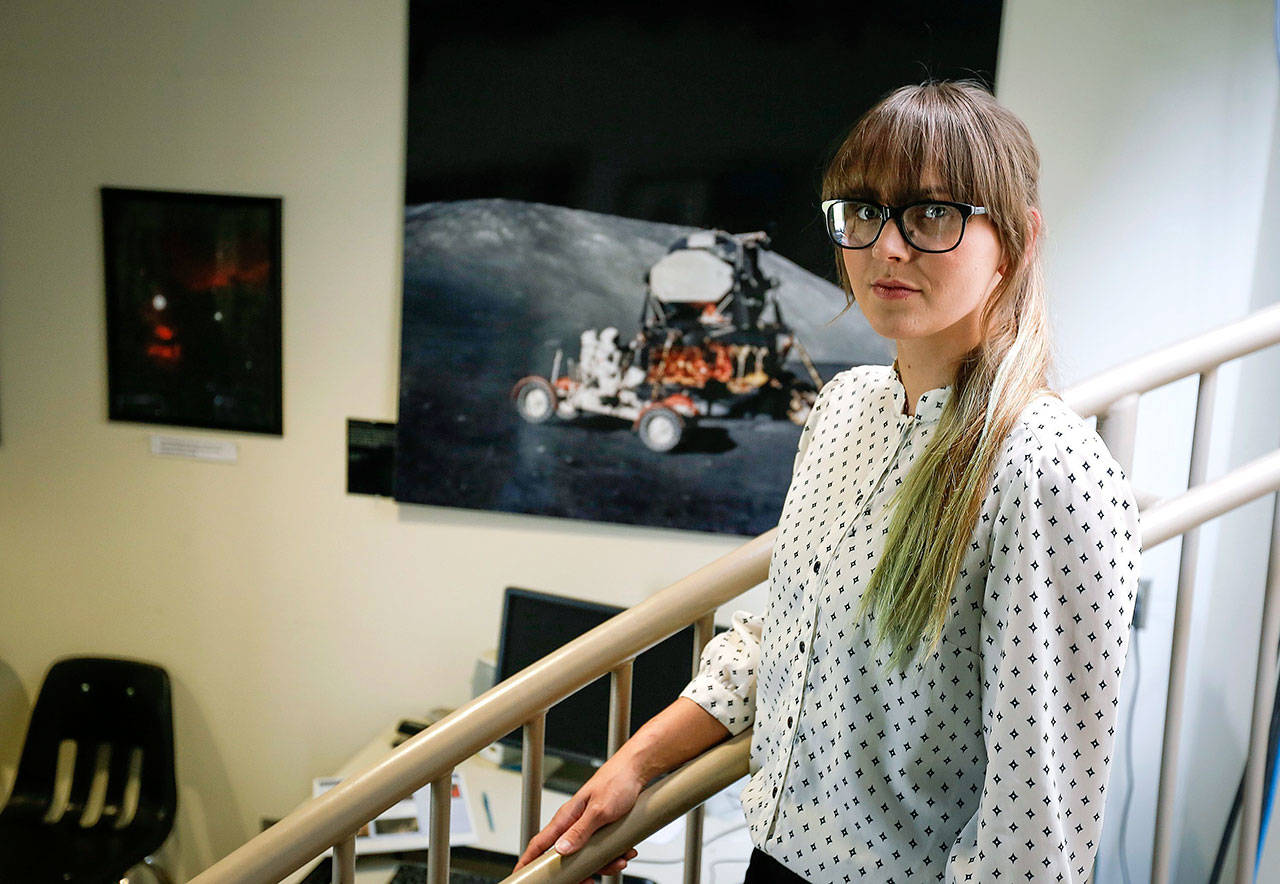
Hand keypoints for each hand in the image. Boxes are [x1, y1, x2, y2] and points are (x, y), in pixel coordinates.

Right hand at [514, 756, 644, 881]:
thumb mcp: (599, 810)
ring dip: (604, 863)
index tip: (520, 874)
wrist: (636, 771)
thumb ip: (580, 831)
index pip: (539, 843)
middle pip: (565, 858)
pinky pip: (602, 851)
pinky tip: (624, 851)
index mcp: (566, 817)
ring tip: (619, 859)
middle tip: (590, 880)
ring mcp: (587, 828)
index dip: (527, 860)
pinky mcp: (600, 829)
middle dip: (580, 872)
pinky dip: (613, 855)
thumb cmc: (616, 781)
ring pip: (587, 857)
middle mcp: (573, 824)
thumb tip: (561, 850)